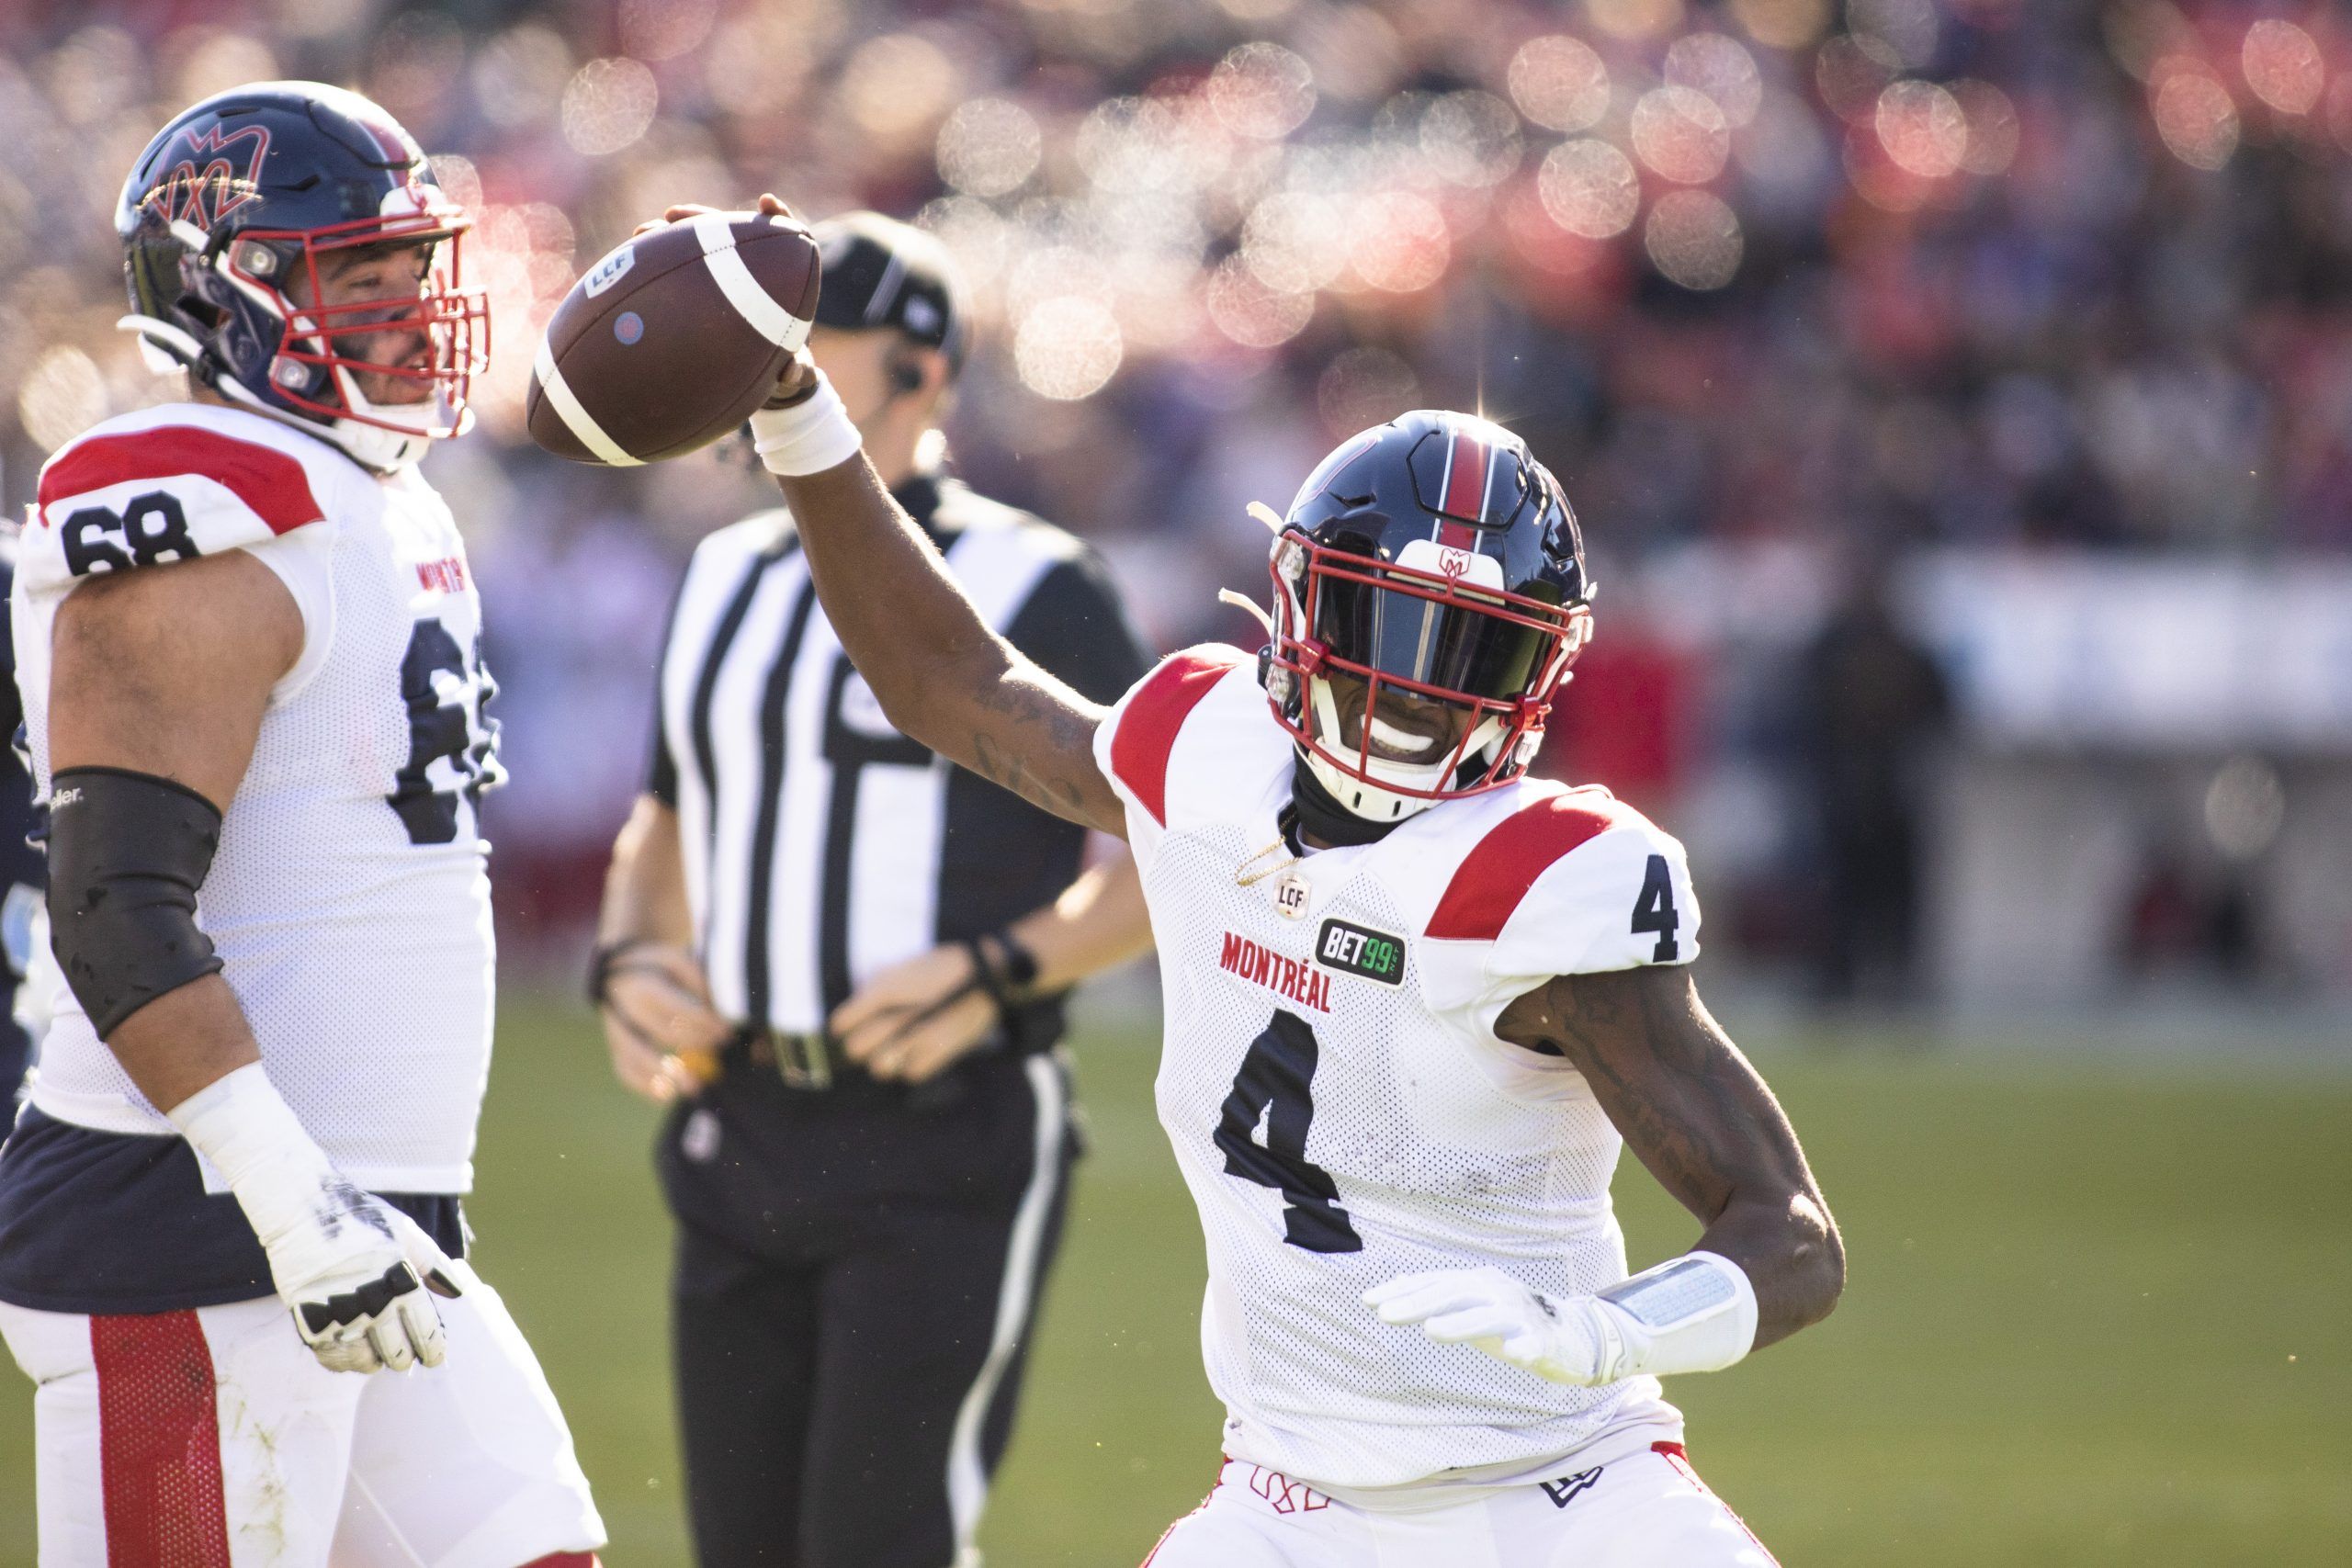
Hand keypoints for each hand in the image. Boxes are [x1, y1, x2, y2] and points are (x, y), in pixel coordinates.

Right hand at [261, 1177, 463, 1374]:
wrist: (300, 1211)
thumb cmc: (359, 1219)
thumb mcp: (406, 1233)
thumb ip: (434, 1264)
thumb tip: (458, 1292)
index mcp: (399, 1281)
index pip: (425, 1329)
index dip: (433, 1347)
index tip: (435, 1355)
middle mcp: (371, 1303)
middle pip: (396, 1351)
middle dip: (405, 1356)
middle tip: (407, 1355)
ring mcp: (338, 1315)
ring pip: (364, 1361)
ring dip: (375, 1361)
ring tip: (380, 1356)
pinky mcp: (309, 1322)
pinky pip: (332, 1357)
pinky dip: (345, 1361)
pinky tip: (353, 1352)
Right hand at [600, 943, 729, 1102]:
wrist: (624, 969)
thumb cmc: (665, 968)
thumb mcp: (683, 962)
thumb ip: (702, 983)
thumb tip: (727, 1013)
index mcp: (642, 982)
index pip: (675, 1006)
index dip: (702, 1021)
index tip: (727, 1031)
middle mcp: (623, 1007)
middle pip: (658, 1030)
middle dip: (693, 1043)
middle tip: (720, 1053)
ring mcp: (615, 1028)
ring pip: (633, 1054)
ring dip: (663, 1074)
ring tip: (694, 1088)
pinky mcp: (615, 1045)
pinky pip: (624, 1069)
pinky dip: (645, 1085)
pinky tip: (669, 1095)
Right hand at [636, 193, 817, 407]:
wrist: (761, 372)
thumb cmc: (783, 362)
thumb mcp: (795, 368)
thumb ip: (800, 370)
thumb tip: (794, 374)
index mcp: (779, 278)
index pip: (781, 235)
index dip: (776, 217)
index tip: (767, 203)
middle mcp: (747, 268)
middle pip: (726, 231)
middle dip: (700, 218)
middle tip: (674, 213)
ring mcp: (720, 275)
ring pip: (695, 247)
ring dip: (668, 236)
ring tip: (641, 233)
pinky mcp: (698, 287)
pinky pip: (677, 271)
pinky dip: (656, 265)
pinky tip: (631, 261)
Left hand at [829, 944, 998, 1083]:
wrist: (989, 973)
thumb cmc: (944, 968)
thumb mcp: (904, 967)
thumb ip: (876, 986)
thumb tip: (853, 1007)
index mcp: (884, 990)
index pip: (841, 1023)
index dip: (842, 1026)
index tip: (847, 1026)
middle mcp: (897, 1015)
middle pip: (856, 1049)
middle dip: (861, 1045)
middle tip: (874, 1039)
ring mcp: (918, 1037)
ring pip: (879, 1066)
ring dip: (886, 1059)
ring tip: (897, 1048)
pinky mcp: (940, 1053)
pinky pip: (910, 1074)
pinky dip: (912, 1066)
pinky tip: (919, 1053)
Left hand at [1365, 1266, 1631, 1386]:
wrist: (1573, 1336)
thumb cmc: (1511, 1321)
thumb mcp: (1470, 1305)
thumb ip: (1436, 1296)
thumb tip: (1394, 1285)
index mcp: (1477, 1284)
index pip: (1435, 1282)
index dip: (1402, 1290)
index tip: (1368, 1300)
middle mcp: (1497, 1293)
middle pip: (1455, 1294)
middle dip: (1418, 1303)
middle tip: (1385, 1315)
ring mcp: (1523, 1316)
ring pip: (1490, 1316)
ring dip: (1462, 1323)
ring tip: (1432, 1331)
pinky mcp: (1545, 1342)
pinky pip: (1533, 1344)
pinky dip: (1523, 1348)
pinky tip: (1512, 1356)